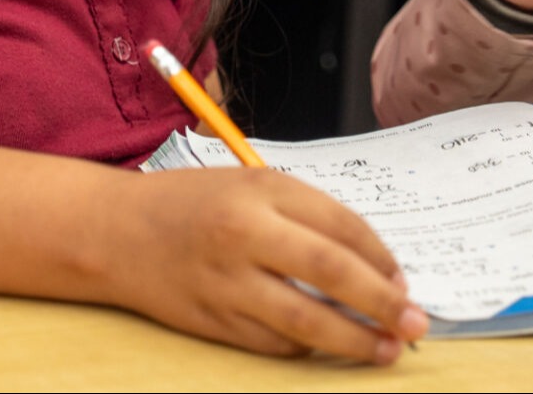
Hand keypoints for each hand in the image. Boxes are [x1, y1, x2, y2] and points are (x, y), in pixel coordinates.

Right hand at [111, 167, 429, 363]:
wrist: (116, 231)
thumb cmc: (189, 203)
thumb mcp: (249, 185)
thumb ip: (304, 214)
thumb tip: (369, 261)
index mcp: (260, 190)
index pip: (341, 224)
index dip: (382, 256)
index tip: (403, 279)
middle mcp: (244, 233)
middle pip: (332, 272)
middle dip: (383, 302)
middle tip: (416, 321)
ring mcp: (227, 281)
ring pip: (307, 321)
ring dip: (356, 340)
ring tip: (387, 348)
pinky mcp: (214, 320)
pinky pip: (275, 342)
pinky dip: (307, 346)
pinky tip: (326, 344)